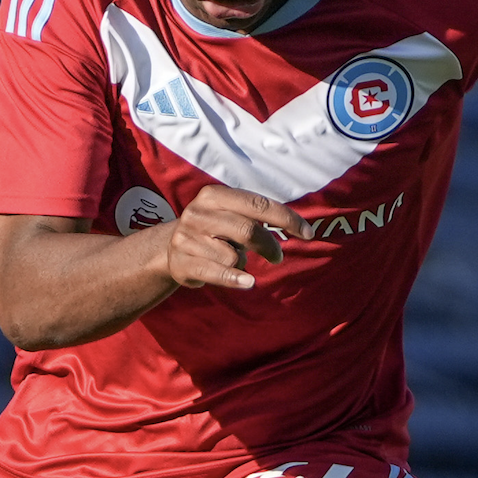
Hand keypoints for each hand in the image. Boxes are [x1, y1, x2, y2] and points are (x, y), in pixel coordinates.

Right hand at [165, 186, 303, 291]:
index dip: (287, 219)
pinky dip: (236, 279)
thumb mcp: (230, 214)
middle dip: (269, 246)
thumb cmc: (214, 230)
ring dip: (241, 262)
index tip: (308, 233)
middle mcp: (198, 213)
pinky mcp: (183, 263)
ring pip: (234, 256)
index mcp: (213, 196)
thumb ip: (257, 215)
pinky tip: (249, 282)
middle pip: (248, 231)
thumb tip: (299, 227)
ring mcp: (187, 238)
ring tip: (229, 258)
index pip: (258, 205)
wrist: (169, 248)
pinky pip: (219, 273)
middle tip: (276, 257)